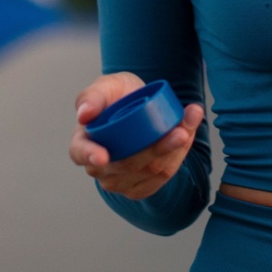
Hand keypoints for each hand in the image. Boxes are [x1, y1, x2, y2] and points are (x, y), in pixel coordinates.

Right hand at [69, 72, 205, 199]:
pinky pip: (162, 175)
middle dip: (157, 149)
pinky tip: (189, 133)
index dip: (91, 155)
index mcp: (83, 143)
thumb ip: (93, 96)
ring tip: (191, 122)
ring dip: (176, 149)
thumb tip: (84, 114)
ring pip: (150, 170)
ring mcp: (120, 180)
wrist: (139, 103)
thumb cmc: (117, 95)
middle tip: (180, 132)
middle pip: (128, 164)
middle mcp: (99, 167)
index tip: (103, 156)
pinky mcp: (141, 185)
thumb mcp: (105, 86)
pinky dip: (180, 154)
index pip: (81, 153)